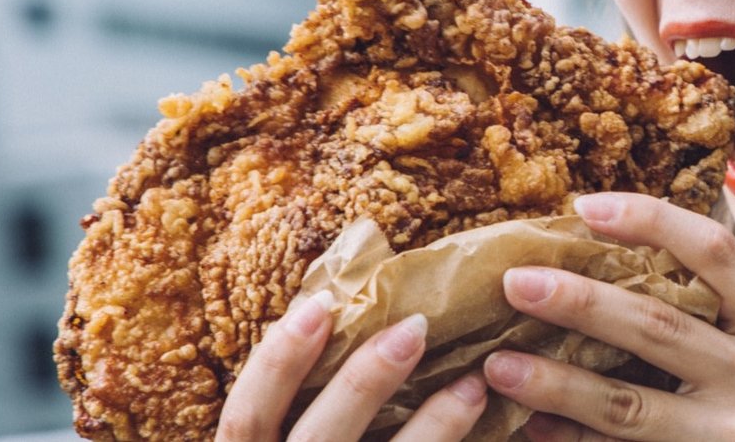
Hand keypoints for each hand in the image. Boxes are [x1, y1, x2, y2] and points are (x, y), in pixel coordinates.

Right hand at [217, 291, 487, 440]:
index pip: (245, 419)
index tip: (321, 305)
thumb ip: (305, 412)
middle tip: (415, 328)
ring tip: (473, 385)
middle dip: (364, 381)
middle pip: (317, 439)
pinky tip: (488, 428)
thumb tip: (341, 317)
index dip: (278, 362)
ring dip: (432, 426)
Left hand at [483, 192, 734, 440]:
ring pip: (628, 402)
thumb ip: (686, 317)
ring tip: (499, 365)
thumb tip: (580, 260)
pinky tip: (530, 425)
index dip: (650, 220)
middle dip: (580, 300)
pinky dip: (569, 437)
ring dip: (556, 381)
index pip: (713, 251)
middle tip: (516, 282)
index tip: (584, 206)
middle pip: (660, 323)